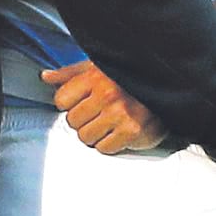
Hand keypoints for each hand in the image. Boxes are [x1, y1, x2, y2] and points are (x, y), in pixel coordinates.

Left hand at [42, 58, 164, 155]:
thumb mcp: (98, 67)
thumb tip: (46, 76)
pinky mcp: (133, 132)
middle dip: (83, 120)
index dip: (69, 104)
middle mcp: (107, 95)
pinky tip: (119, 131)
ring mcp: (120, 114)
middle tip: (99, 114)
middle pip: (72, 121)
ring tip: (109, 122)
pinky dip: (110, 144)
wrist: (169, 87)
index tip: (82, 102)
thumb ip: (70, 73)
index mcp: (95, 77)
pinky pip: (105, 148)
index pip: (61, 100)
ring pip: (85, 137)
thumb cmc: (130, 78)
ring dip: (95, 133)